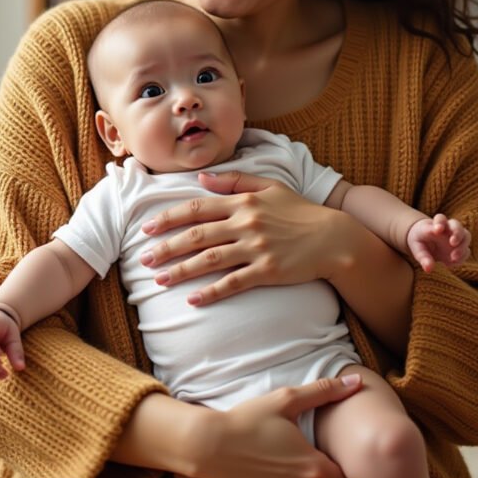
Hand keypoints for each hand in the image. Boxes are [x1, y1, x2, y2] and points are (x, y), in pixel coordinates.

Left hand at [140, 171, 359, 306]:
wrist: (334, 238)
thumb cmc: (301, 212)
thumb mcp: (270, 186)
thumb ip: (234, 180)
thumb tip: (202, 178)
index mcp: (243, 202)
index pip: (197, 208)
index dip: (168, 218)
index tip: (147, 228)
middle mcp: (246, 223)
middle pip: (196, 235)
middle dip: (166, 248)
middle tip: (144, 259)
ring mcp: (256, 248)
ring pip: (209, 260)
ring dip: (181, 271)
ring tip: (159, 280)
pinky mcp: (267, 271)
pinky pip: (232, 283)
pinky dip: (211, 292)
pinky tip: (192, 299)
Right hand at [191, 374, 363, 477]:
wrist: (208, 447)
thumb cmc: (248, 421)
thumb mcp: (286, 400)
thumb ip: (325, 391)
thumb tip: (357, 381)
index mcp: (314, 468)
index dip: (349, 470)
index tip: (341, 457)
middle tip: (315, 459)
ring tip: (293, 466)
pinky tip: (273, 475)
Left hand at [406, 214, 469, 272]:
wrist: (427, 243)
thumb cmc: (420, 241)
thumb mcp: (417, 248)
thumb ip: (423, 257)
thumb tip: (429, 269)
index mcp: (436, 225)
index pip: (440, 219)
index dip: (440, 222)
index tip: (438, 230)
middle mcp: (449, 229)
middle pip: (457, 225)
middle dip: (457, 233)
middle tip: (452, 243)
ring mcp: (457, 238)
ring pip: (466, 236)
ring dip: (462, 246)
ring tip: (453, 258)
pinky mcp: (461, 248)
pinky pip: (466, 251)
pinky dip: (462, 257)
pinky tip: (450, 263)